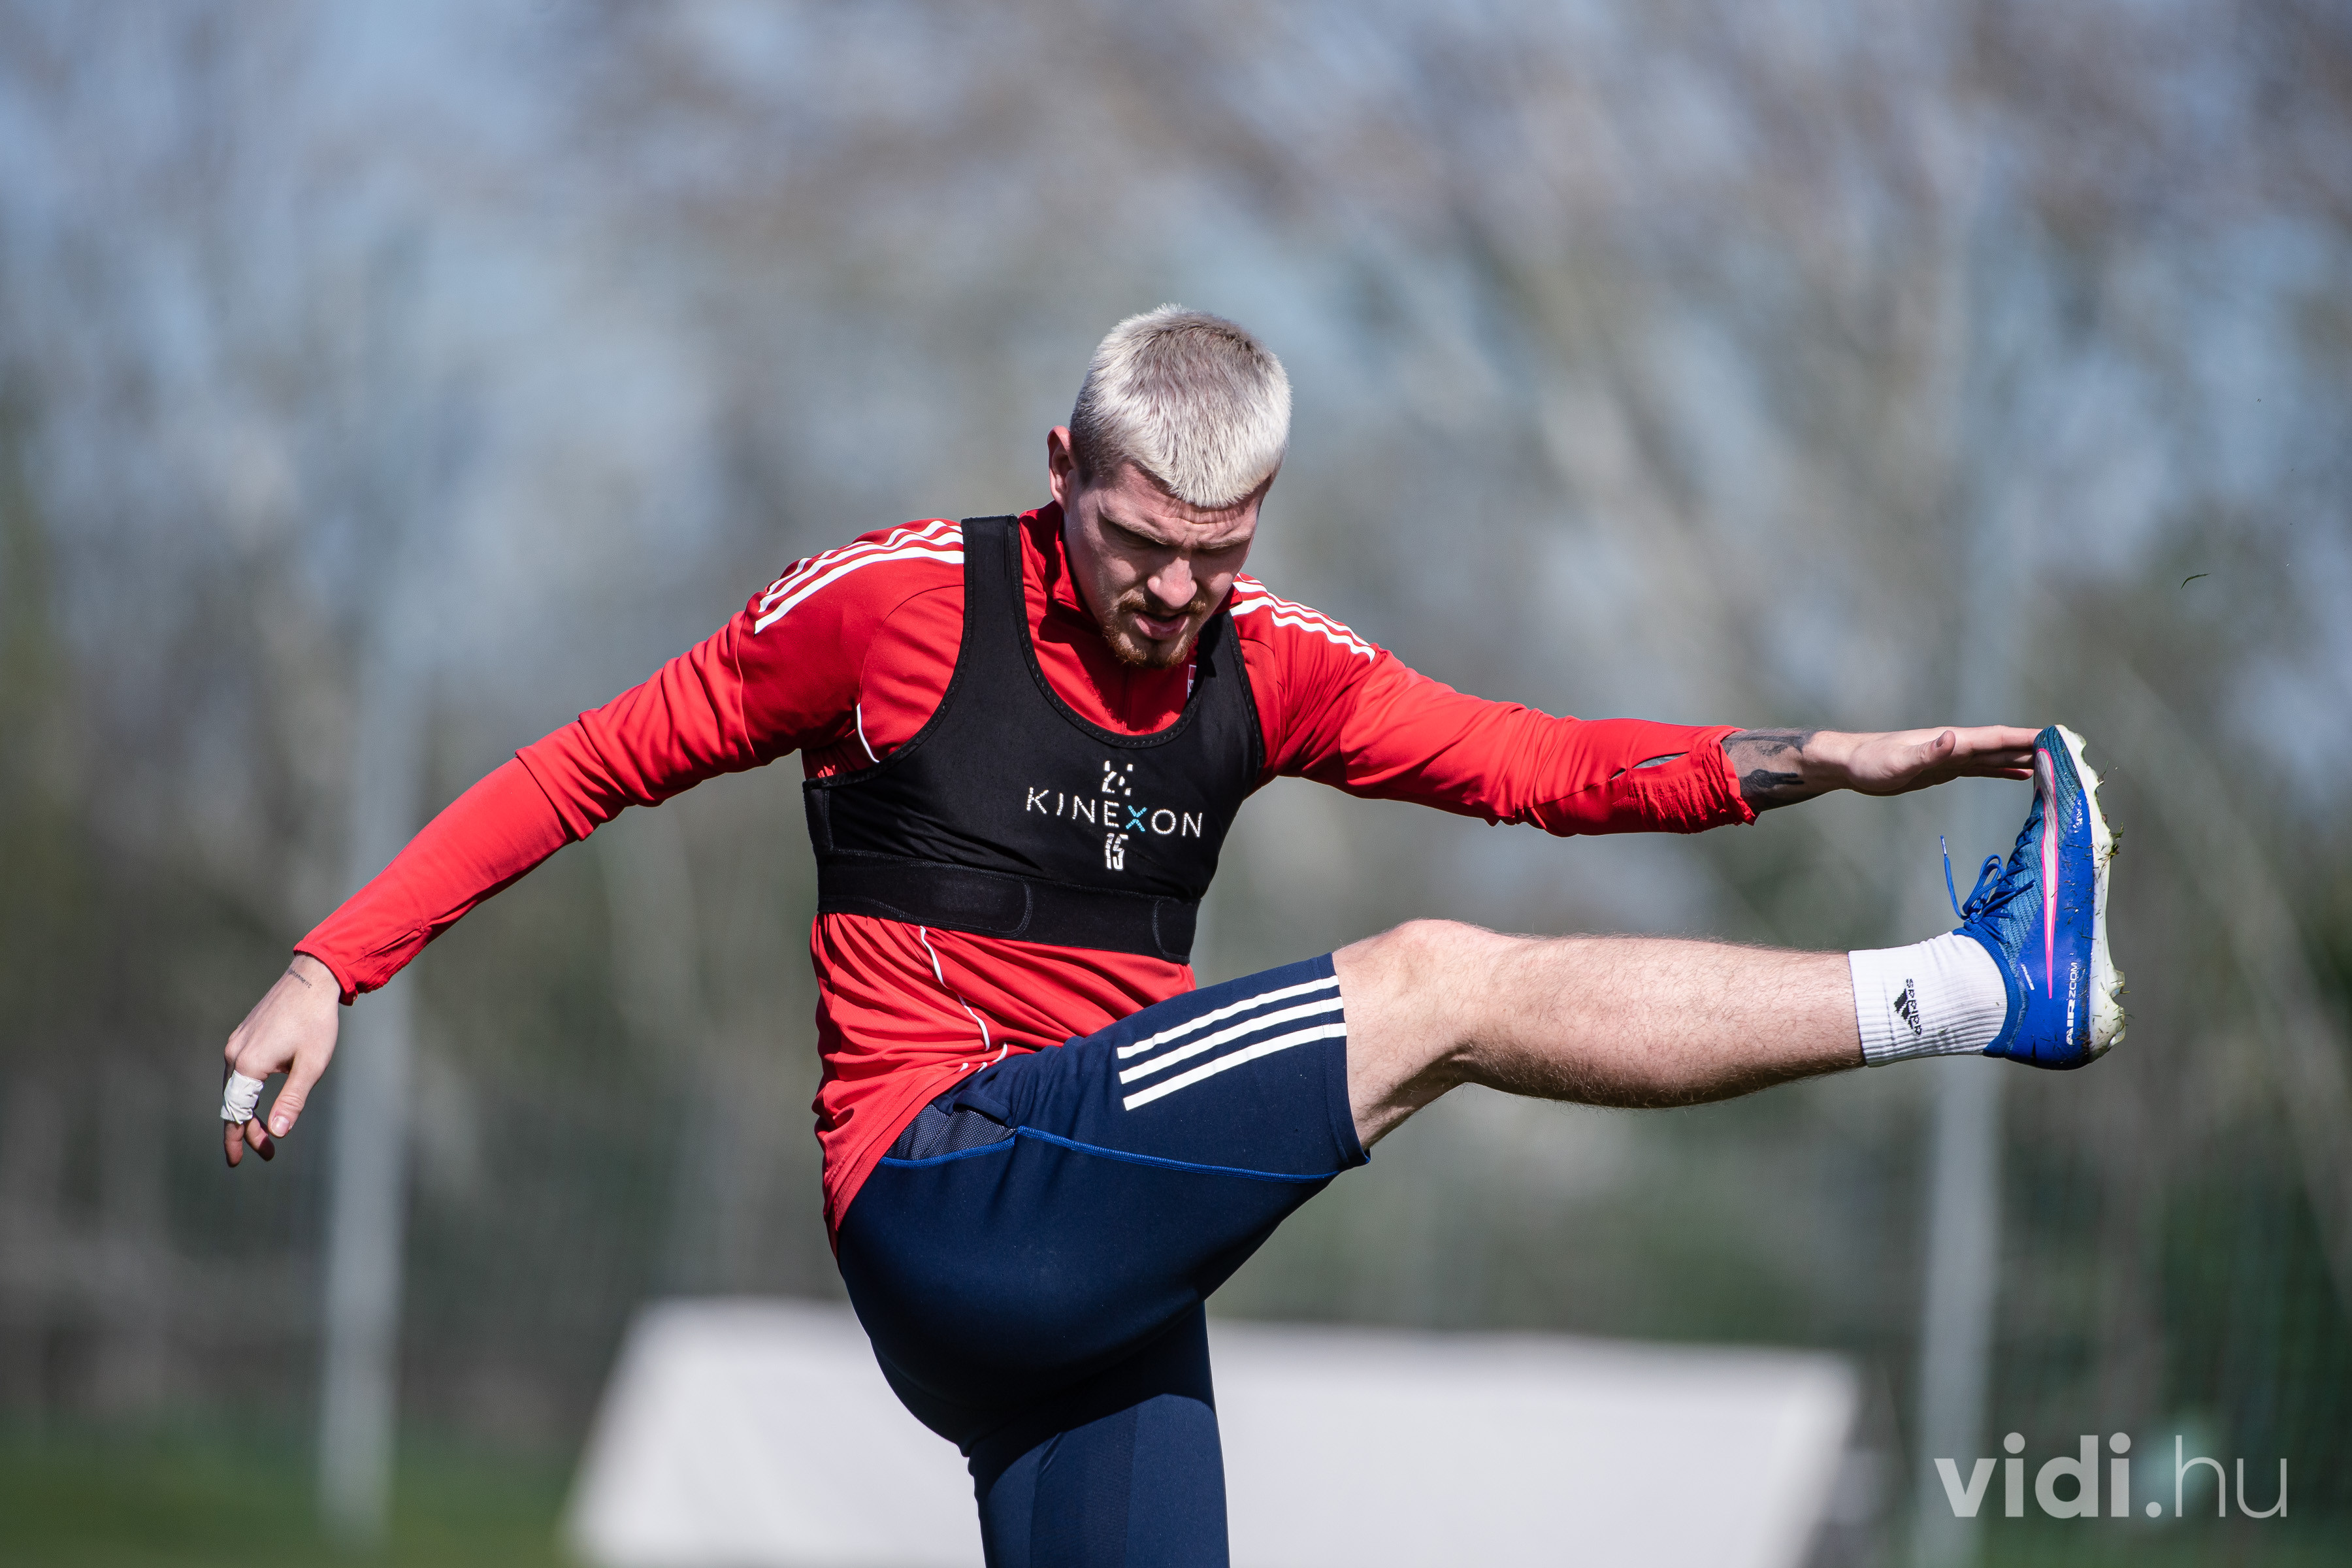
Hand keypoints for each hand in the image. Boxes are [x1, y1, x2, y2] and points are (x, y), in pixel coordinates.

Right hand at [221, 953, 341, 1166]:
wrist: (311, 980)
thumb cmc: (316, 1022)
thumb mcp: (311, 1065)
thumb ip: (292, 1099)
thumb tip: (278, 1133)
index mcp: (249, 1065)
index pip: (236, 1112)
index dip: (238, 1139)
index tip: (238, 1162)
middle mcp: (234, 1054)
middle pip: (232, 1103)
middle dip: (244, 1130)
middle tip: (266, 1151)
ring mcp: (236, 1043)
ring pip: (233, 1088)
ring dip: (245, 1111)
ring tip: (264, 1132)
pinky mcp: (242, 1036)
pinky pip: (237, 1072)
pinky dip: (245, 1092)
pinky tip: (258, 1101)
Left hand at [1727, 726, 2037, 809]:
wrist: (1850, 764)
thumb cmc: (1871, 763)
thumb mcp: (1898, 761)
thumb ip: (1927, 751)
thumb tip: (1951, 738)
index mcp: (1952, 741)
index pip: (1997, 737)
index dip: (2027, 737)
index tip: (2058, 737)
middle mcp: (1957, 744)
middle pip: (2005, 744)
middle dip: (2038, 746)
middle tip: (2073, 751)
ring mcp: (1953, 755)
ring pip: (1998, 755)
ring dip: (2026, 758)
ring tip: (2059, 763)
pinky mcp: (1946, 768)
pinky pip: (1985, 768)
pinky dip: (2006, 769)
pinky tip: (2023, 775)